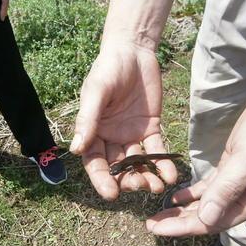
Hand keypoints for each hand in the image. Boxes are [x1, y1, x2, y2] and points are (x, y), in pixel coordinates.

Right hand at [70, 41, 178, 199]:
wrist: (133, 51)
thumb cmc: (108, 69)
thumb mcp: (96, 92)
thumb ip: (87, 120)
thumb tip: (75, 150)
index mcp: (93, 132)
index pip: (94, 161)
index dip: (101, 179)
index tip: (111, 194)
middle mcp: (110, 137)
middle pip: (117, 166)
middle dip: (127, 180)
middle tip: (139, 186)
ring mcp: (131, 135)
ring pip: (137, 162)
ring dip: (146, 176)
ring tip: (156, 187)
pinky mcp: (151, 128)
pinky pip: (156, 149)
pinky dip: (163, 163)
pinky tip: (170, 175)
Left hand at [146, 84, 245, 235]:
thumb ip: (229, 187)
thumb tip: (206, 218)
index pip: (212, 222)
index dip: (182, 227)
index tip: (156, 229)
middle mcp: (244, 196)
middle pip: (206, 216)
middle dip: (178, 221)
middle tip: (150, 224)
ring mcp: (237, 183)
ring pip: (206, 203)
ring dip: (182, 210)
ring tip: (158, 214)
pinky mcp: (231, 168)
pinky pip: (209, 187)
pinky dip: (192, 193)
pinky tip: (176, 197)